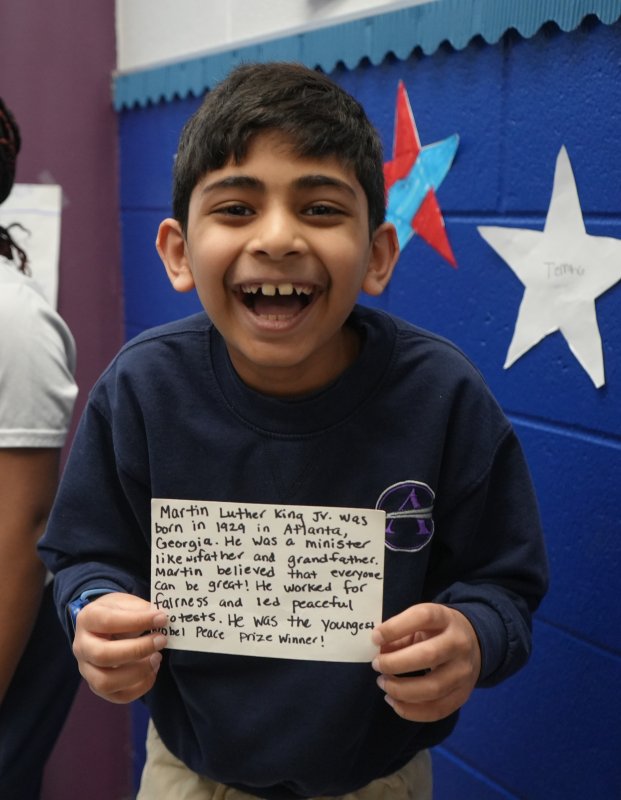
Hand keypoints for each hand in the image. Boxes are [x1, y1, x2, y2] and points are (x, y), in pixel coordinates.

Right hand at [73, 592, 167, 703]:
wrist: (102, 626)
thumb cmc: (117, 612)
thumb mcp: (125, 602)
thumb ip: (140, 609)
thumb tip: (158, 619)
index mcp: (87, 619)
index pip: (108, 622)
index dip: (137, 621)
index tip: (161, 618)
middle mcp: (82, 646)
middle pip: (103, 656)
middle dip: (137, 650)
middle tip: (161, 641)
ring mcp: (87, 669)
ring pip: (105, 682)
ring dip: (137, 673)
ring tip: (157, 658)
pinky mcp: (97, 686)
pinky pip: (117, 696)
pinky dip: (139, 687)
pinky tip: (152, 671)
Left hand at [372, 603, 480, 721]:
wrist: (474, 643)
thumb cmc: (437, 631)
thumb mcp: (420, 623)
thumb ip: (398, 633)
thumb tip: (377, 650)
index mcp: (445, 618)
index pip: (423, 617)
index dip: (395, 627)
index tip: (375, 638)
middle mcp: (459, 644)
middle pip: (428, 655)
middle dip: (395, 663)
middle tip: (377, 665)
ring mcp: (464, 672)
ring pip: (433, 688)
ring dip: (401, 690)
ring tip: (383, 683)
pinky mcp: (463, 696)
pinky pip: (436, 710)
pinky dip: (410, 711)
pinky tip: (393, 701)